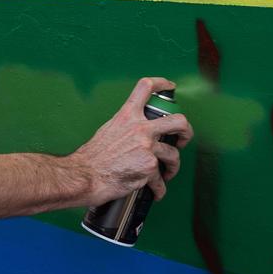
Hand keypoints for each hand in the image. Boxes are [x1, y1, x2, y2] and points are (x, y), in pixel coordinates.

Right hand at [70, 77, 192, 205]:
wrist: (86, 175)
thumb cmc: (92, 157)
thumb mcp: (108, 129)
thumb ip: (126, 125)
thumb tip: (135, 131)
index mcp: (128, 115)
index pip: (146, 87)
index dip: (162, 83)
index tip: (169, 86)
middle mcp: (140, 129)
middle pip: (178, 121)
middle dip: (186, 131)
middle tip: (182, 138)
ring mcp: (147, 148)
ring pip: (174, 156)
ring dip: (172, 168)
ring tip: (166, 173)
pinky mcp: (149, 168)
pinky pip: (161, 181)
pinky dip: (159, 189)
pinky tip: (155, 190)